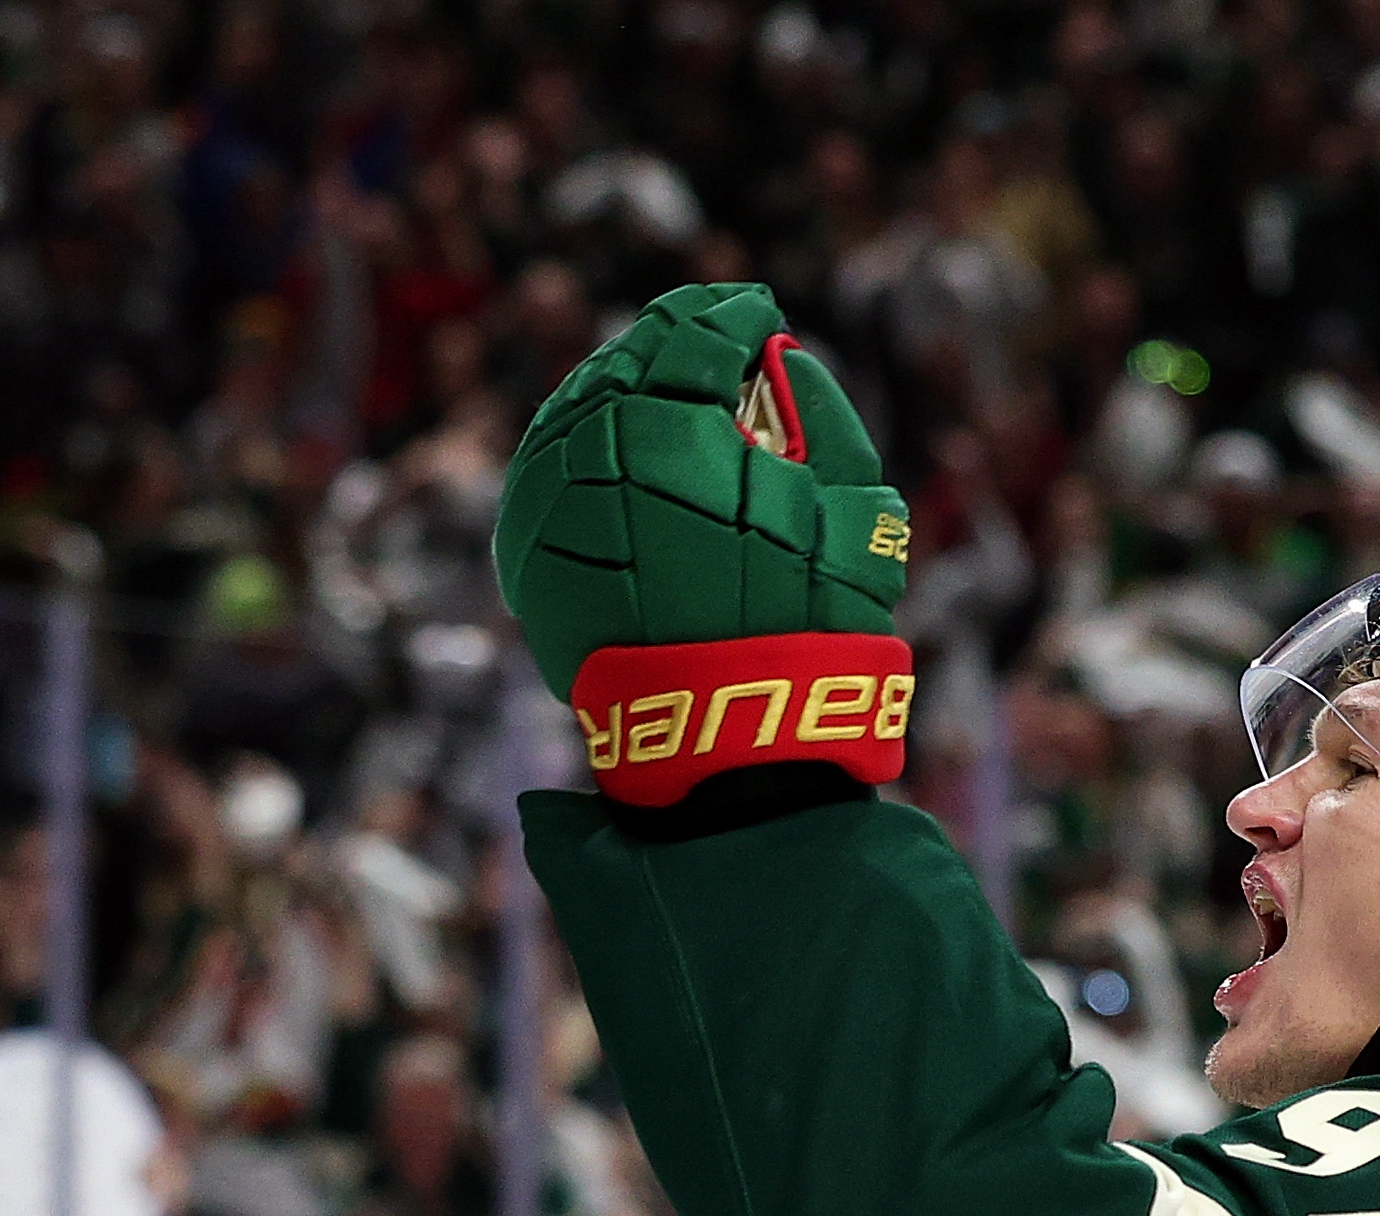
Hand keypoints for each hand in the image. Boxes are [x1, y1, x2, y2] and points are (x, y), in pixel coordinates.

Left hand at [495, 280, 914, 798]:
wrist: (724, 736)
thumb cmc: (806, 627)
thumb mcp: (853, 512)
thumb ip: (824, 416)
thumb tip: (786, 357)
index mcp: (668, 427)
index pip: (696, 335)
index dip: (733, 315)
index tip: (756, 315)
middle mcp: (589, 453)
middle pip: (625, 364)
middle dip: (670, 344)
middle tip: (705, 338)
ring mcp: (547, 505)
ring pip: (575, 411)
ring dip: (620, 389)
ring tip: (661, 389)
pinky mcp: (526, 555)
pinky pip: (546, 472)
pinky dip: (580, 447)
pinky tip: (612, 447)